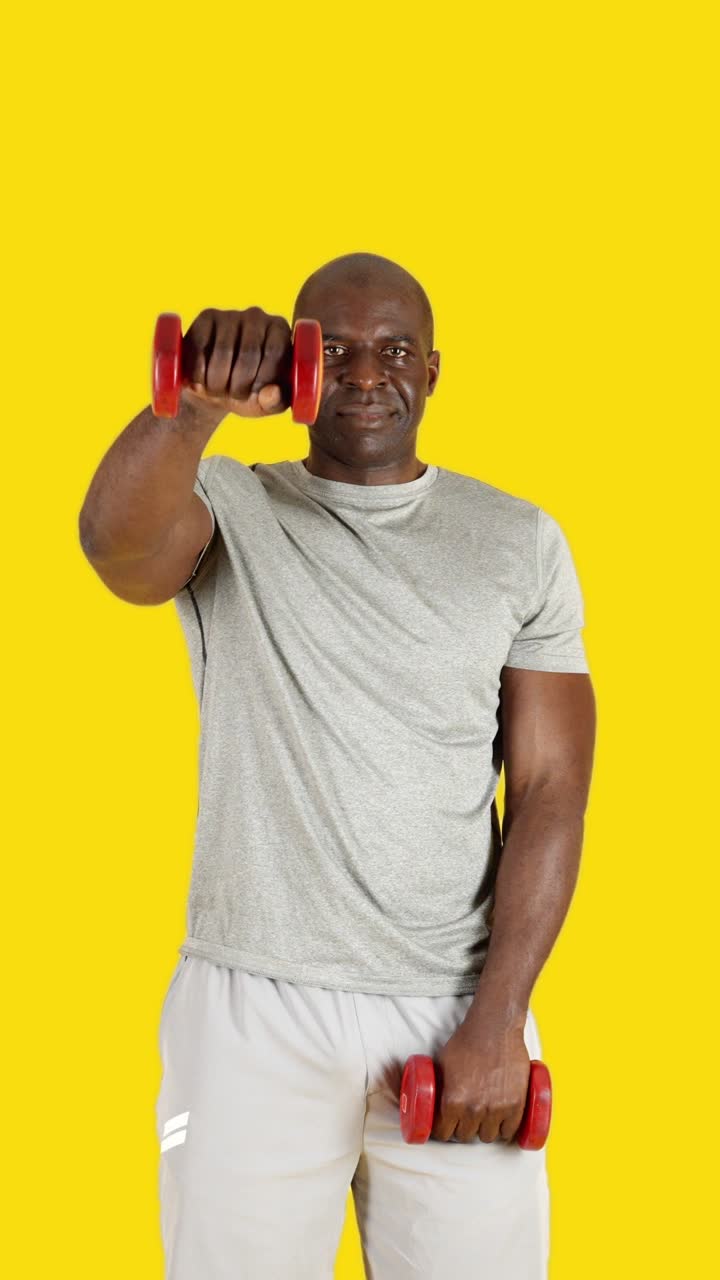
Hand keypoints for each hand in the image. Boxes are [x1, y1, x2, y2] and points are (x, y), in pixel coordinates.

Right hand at [180, 307, 293, 417]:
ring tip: (216, 391)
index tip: (253, 396)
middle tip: (233, 397)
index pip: (274, 351)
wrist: (214, 388)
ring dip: (217, 382)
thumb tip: (272, 393)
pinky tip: (199, 382)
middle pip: (248, 352)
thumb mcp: (265, 404)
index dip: (262, 379)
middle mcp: (258, 316)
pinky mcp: (206, 318)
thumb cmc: (248, 393)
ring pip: (223, 351)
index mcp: (280, 331)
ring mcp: (230, 315)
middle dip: (238, 385)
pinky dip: (198, 371)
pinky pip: (200, 346)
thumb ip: (275, 402)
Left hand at [431, 1017, 530, 1142]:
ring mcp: (496, 1109)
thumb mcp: (440, 1064)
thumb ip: (436, 1087)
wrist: (494, 1028)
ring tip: (483, 1118)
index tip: (446, 1127)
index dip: (443, 1130)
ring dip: (484, 1129)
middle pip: (465, 1136)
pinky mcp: (516, 1105)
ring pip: (487, 1137)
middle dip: (463, 1128)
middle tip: (465, 1118)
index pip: (443, 1133)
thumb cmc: (466, 1042)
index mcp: (452, 1101)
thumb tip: (424, 1100)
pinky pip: (509, 1132)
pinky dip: (504, 1129)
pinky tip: (500, 1121)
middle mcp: (474, 1109)